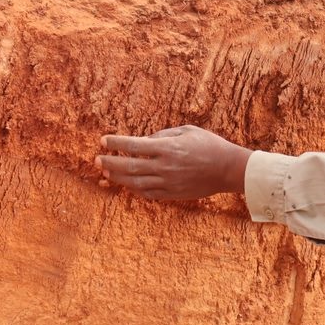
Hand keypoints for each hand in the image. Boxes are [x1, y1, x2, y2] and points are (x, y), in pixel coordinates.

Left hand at [95, 125, 252, 199]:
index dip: (115, 143)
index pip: (133, 145)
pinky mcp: (173, 193)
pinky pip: (148, 193)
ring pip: (135, 182)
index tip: (103, 140)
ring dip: (118, 177)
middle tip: (97, 159)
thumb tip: (144, 140)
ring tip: (107, 172)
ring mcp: (168, 182)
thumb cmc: (209, 145)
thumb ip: (163, 135)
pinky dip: (135, 189)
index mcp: (167, 148)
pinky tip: (127, 184)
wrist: (228, 169)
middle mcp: (164, 166)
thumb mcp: (186, 130)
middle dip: (110, 162)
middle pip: (129, 166)